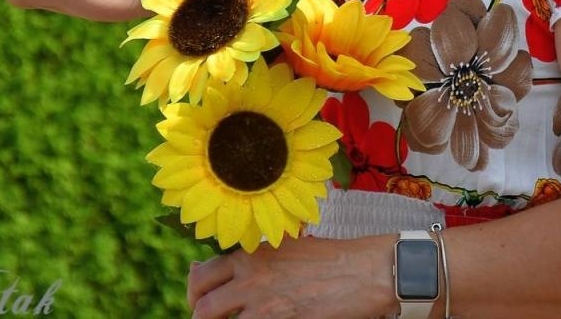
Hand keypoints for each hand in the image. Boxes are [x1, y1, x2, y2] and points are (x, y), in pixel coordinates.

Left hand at [187, 235, 397, 318]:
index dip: (195, 294)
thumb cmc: (330, 258)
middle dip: (201, 317)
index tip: (201, 302)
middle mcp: (251, 280)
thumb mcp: (285, 248)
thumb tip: (209, 271)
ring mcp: (264, 307)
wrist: (364, 271)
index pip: (202, 277)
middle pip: (203, 308)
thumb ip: (249, 261)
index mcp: (251, 256)